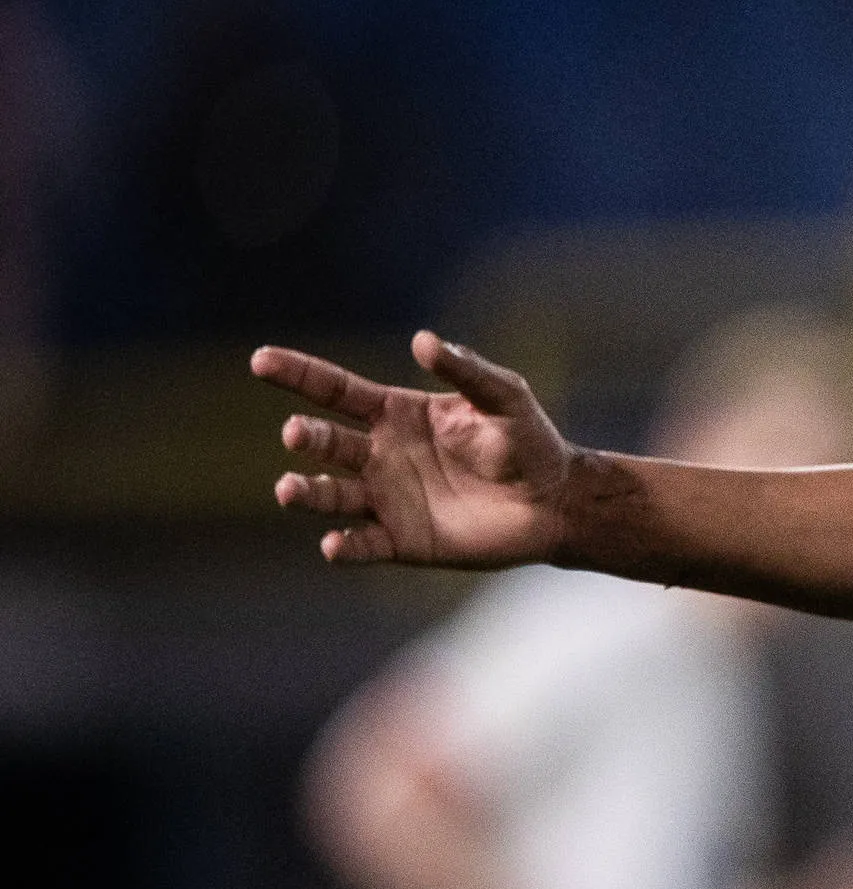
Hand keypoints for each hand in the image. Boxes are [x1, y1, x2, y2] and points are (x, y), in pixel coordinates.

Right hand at [252, 332, 577, 566]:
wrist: (556, 501)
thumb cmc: (528, 442)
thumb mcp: (504, 397)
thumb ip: (466, 370)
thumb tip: (423, 340)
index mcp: (394, 414)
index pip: (334, 390)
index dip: (297, 373)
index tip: (260, 360)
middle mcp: (379, 455)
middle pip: (326, 443)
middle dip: (306, 437)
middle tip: (295, 433)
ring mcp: (386, 498)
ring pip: (331, 495)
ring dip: (307, 492)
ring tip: (287, 488)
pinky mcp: (402, 539)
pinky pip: (363, 545)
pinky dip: (344, 547)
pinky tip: (333, 546)